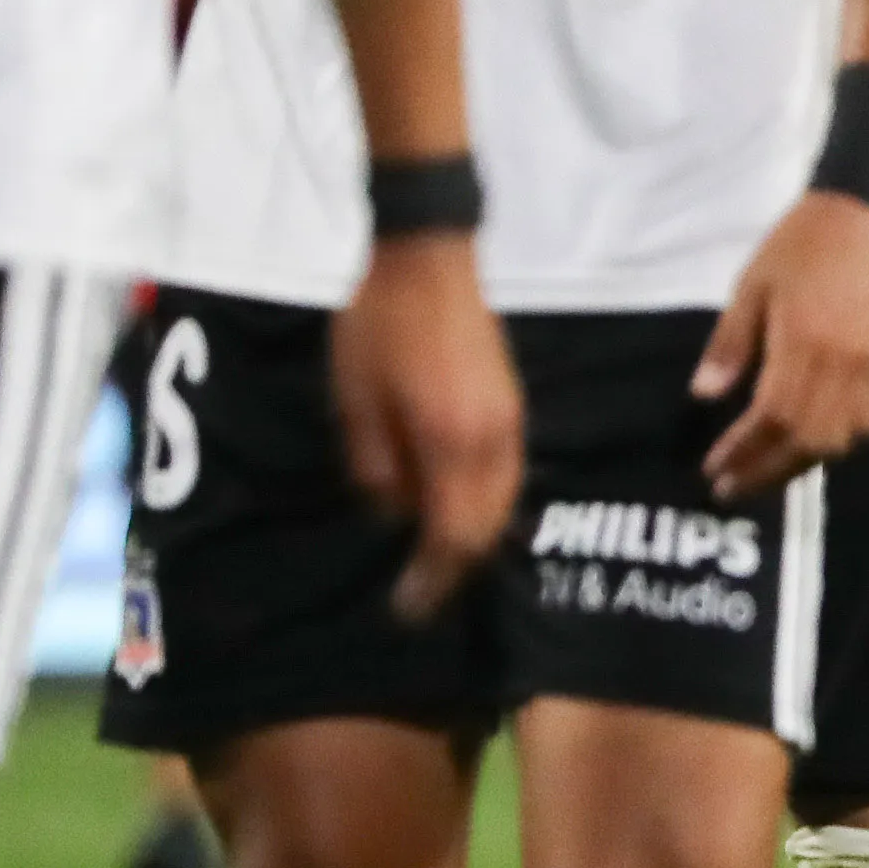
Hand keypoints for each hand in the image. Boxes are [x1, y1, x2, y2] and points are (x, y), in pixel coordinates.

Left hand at [329, 234, 525, 621]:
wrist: (428, 258)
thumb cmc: (378, 328)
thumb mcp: (356, 404)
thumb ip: (377, 468)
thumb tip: (394, 513)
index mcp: (452, 442)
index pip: (452, 536)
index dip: (431, 579)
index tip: (406, 610)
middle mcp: (494, 439)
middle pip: (487, 527)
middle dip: (456, 567)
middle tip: (421, 594)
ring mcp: (511, 419)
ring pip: (505, 502)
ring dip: (476, 537)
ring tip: (438, 558)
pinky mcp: (512, 403)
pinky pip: (509, 475)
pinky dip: (487, 505)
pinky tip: (459, 507)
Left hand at [692, 190, 868, 501]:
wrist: (864, 213)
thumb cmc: (799, 245)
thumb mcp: (752, 285)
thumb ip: (731, 342)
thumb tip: (704, 394)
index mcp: (803, 342)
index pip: (772, 417)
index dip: (744, 451)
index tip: (715, 472)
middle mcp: (842, 364)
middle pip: (808, 439)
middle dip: (768, 470)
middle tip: (734, 486)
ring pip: (842, 437)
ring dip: (804, 462)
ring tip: (768, 470)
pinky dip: (840, 442)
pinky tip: (813, 445)